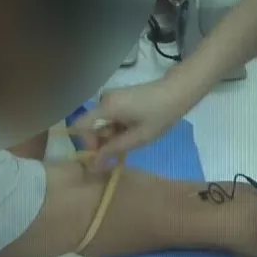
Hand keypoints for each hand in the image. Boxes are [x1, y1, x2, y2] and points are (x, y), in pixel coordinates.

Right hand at [71, 78, 197, 165]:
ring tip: (133, 138)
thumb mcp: (138, 138)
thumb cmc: (159, 115)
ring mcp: (110, 97)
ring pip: (101, 123)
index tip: (103, 153)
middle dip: (102, 141)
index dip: (86, 143)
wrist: (176, 92)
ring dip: (112, 135)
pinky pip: (109, 117)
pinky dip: (117, 127)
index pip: (80, 126)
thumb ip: (113, 150)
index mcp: (106, 107)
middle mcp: (103, 99)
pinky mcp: (118, 98)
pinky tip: (133, 129)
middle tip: (123, 150)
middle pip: (91, 125)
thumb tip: (93, 165)